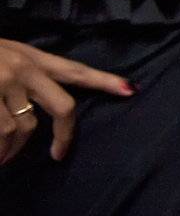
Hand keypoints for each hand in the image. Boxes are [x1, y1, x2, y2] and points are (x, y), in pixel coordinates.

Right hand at [0, 39, 132, 162]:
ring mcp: (4, 83)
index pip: (74, 69)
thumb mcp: (2, 55)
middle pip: (63, 107)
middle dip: (65, 134)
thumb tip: (32, 110)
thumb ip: (23, 76)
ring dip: (13, 150)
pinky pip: (1, 132)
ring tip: (4, 159)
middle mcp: (23, 68)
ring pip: (24, 128)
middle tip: (59, 154)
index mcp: (30, 57)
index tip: (130, 90)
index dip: (103, 81)